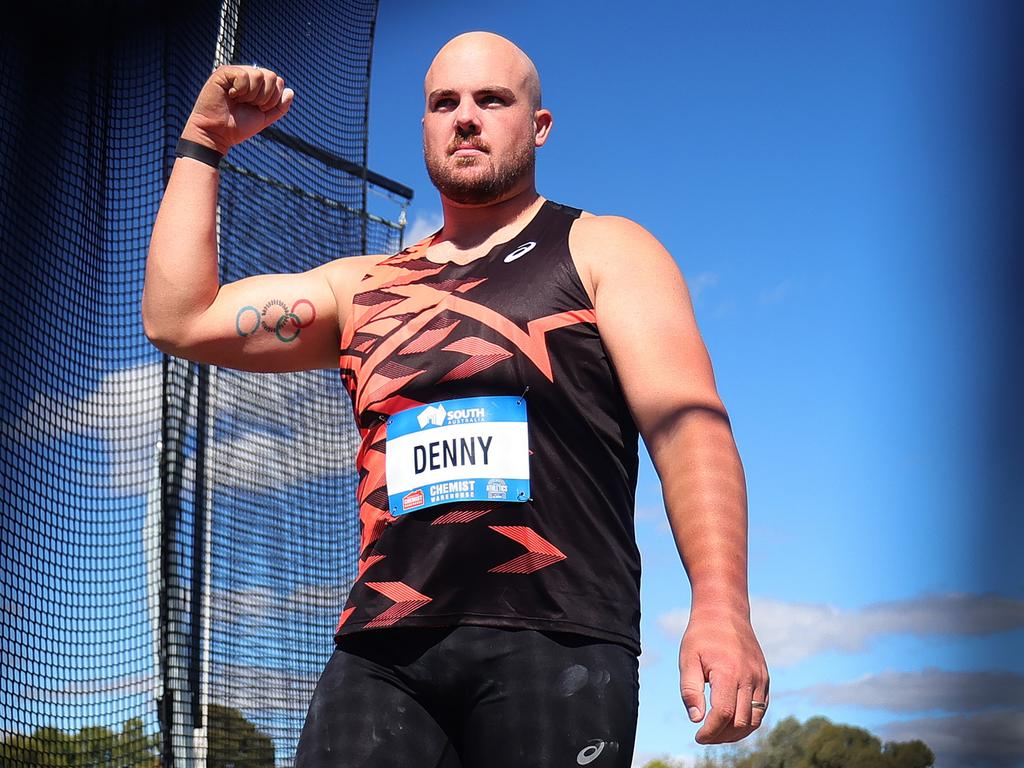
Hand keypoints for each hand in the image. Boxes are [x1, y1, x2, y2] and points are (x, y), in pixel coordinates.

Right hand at [181, 65, 294, 154]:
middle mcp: (247, 75)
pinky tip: (231, 95)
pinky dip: (241, 90)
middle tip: (249, 105)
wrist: (218, 134)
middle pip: (272, 76)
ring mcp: (235, 73)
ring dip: (252, 95)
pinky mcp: (223, 73)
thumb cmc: (238, 127)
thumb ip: (280, 106)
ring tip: (239, 101)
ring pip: (259, 75)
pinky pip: (244, 75)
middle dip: (265, 98)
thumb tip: (290, 91)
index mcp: (257, 85)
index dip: (273, 99)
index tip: (258, 109)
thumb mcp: (265, 118)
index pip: (278, 82)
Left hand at [679, 604, 768, 743]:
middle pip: (740, 721)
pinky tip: (732, 722)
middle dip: (722, 735)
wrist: (724, 612)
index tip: (698, 736)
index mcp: (728, 672)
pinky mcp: (764, 678)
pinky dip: (749, 721)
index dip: (710, 731)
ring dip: (737, 733)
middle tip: (705, 736)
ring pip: (755, 719)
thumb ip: (690, 690)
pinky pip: (762, 708)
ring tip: (718, 734)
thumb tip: (696, 720)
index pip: (722, 714)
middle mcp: (749, 677)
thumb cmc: (702, 635)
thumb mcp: (687, 659)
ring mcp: (760, 678)